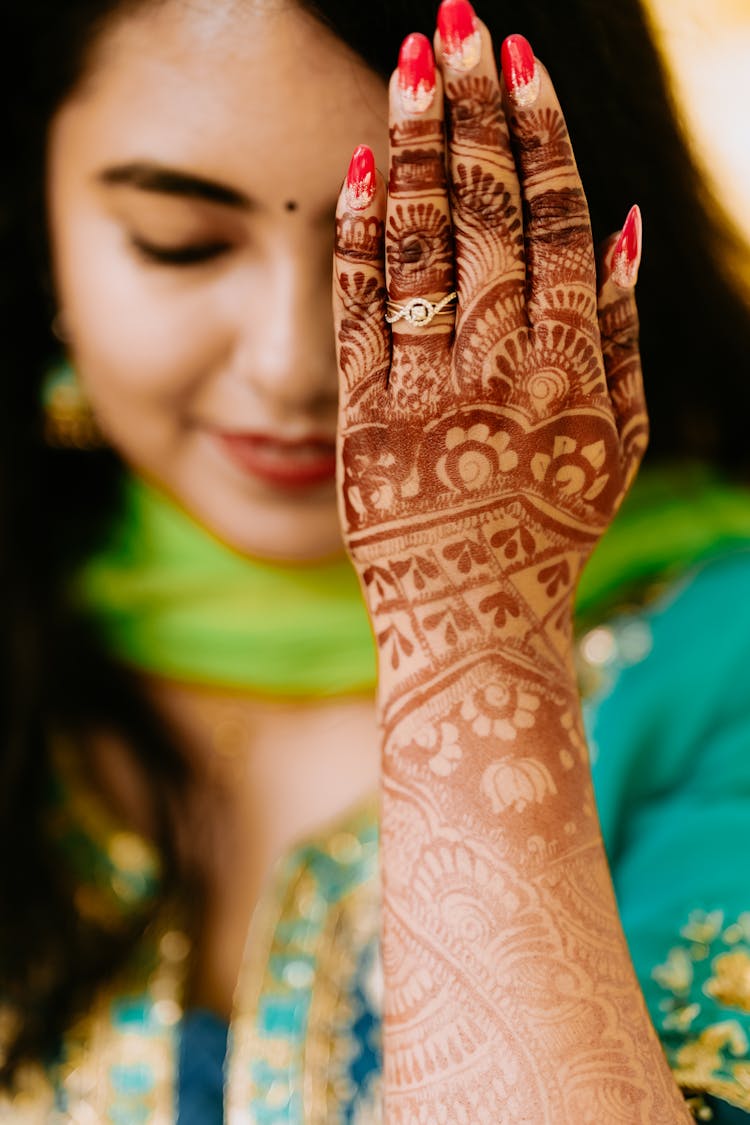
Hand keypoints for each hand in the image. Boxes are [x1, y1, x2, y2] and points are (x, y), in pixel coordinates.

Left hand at [333, 18, 645, 691]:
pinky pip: (358, 314)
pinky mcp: (362, 420)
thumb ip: (623, 334)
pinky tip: (351, 166)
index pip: (558, 223)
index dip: (539, 135)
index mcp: (574, 365)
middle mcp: (501, 366)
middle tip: (457, 22)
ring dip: (410, 146)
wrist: (474, 620)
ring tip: (407, 64)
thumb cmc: (554, 528)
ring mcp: (425, 391)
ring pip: (419, 247)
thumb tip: (622, 225)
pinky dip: (356, 238)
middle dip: (470, 108)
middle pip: (486, 214)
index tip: (520, 62)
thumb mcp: (621, 441)